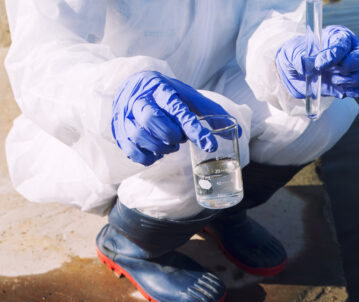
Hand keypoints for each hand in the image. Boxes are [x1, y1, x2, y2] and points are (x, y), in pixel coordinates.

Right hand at [111, 71, 230, 165]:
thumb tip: (238, 132)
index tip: (210, 145)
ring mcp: (126, 117)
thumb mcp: (188, 96)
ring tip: (171, 144)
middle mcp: (140, 101)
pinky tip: (157, 152)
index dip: (195, 130)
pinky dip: (148, 157)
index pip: (179, 110)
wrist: (132, 87)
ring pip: (141, 136)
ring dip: (161, 147)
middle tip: (179, 138)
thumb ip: (211, 112)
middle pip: (153, 121)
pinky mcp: (119, 132)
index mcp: (161, 89)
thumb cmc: (165, 94)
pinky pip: (133, 151)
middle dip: (171, 135)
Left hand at [276, 25, 358, 99]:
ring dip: (353, 80)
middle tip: (333, 75)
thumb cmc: (297, 57)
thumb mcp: (292, 54)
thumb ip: (298, 57)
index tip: (320, 65)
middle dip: (349, 67)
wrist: (298, 73)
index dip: (334, 55)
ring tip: (335, 82)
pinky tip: (343, 91)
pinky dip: (358, 92)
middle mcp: (351, 48)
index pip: (343, 43)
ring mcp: (358, 65)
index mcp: (337, 36)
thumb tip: (306, 63)